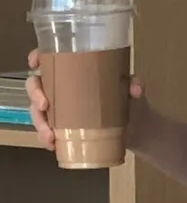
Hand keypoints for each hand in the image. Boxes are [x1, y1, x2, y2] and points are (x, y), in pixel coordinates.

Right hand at [26, 49, 149, 153]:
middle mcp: (63, 87)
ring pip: (38, 111)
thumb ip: (135, 84)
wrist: (137, 127)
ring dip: (39, 123)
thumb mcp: (133, 88)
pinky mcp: (64, 127)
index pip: (50, 58)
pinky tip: (52, 145)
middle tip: (44, 105)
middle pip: (37, 85)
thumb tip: (135, 88)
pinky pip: (47, 131)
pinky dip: (46, 139)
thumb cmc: (129, 99)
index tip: (34, 62)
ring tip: (50, 136)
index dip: (37, 57)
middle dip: (34, 94)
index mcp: (75, 70)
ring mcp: (61, 108)